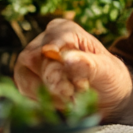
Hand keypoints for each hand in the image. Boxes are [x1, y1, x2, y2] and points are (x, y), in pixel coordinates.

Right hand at [14, 18, 132, 122]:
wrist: (105, 96)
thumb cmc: (108, 77)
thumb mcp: (107, 71)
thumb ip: (88, 64)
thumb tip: (66, 58)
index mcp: (64, 30)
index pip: (52, 41)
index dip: (54, 59)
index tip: (60, 74)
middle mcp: (44, 41)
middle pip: (35, 59)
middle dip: (53, 81)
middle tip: (71, 94)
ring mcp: (31, 59)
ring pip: (25, 76)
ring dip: (47, 92)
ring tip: (70, 98)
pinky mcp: (25, 78)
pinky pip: (24, 90)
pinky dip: (42, 100)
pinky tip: (60, 102)